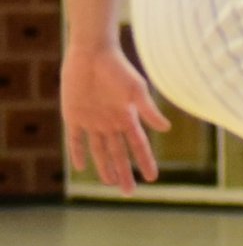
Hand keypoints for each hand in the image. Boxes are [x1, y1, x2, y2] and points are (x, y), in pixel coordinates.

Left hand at [62, 46, 170, 194]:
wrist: (92, 53)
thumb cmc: (118, 68)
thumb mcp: (136, 90)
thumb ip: (147, 110)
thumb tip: (166, 129)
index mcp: (128, 117)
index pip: (139, 146)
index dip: (146, 162)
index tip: (153, 178)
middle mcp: (111, 122)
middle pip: (119, 153)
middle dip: (124, 173)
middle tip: (129, 192)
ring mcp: (92, 121)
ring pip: (99, 150)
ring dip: (104, 167)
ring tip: (110, 183)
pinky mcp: (74, 116)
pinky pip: (75, 139)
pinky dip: (78, 152)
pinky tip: (81, 166)